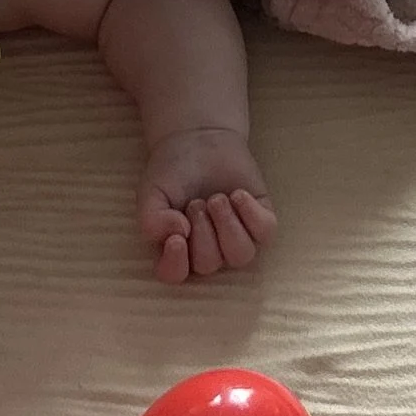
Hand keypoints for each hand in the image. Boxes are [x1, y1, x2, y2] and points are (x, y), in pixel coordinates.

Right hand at [139, 127, 274, 285]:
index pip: (176, 275)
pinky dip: (251, 214)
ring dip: (228, 225)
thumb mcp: (150, 194)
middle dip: (202, 231)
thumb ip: (152, 221)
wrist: (198, 139)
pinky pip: (265, 232)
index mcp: (176, 250)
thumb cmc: (171, 172)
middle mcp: (208, 250)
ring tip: (217, 198)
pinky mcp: (260, 220)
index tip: (177, 238)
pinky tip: (237, 195)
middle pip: (209, 264)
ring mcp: (236, 237)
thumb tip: (179, 234)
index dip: (177, 263)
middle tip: (196, 202)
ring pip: (241, 255)